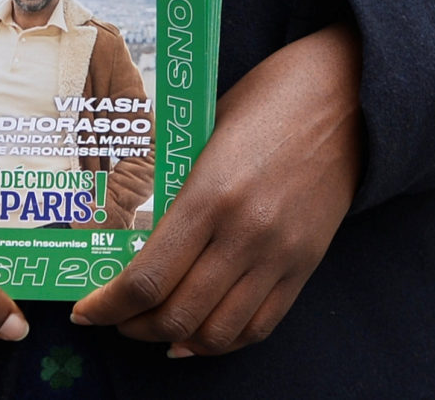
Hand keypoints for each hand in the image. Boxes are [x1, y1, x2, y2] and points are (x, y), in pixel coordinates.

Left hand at [73, 23, 362, 357]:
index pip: (147, 278)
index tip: (85, 312)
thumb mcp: (208, 130)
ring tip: (154, 329)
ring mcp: (280, 254)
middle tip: (114, 318)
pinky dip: (223, 342)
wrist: (349, 93)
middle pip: (176, 316)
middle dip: (132, 328)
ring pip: (216, 333)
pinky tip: (199, 336)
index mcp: (212, 194)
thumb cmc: (272, 98)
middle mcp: (246, 233)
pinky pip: (260, 326)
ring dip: (174, 341)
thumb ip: (174, 182)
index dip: (106, 307)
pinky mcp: (307, 263)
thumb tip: (129, 224)